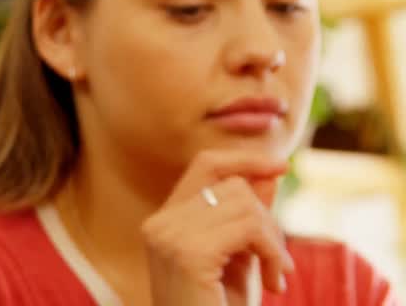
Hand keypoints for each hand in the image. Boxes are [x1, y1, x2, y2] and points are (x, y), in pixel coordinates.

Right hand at [143, 150, 293, 305]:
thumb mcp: (238, 260)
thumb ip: (247, 218)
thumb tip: (268, 173)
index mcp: (164, 222)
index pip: (205, 166)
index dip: (245, 158)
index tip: (281, 166)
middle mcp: (160, 224)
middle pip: (233, 184)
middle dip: (268, 219)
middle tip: (279, 264)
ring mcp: (168, 236)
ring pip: (245, 204)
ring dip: (274, 241)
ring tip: (275, 277)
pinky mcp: (187, 254)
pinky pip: (248, 228)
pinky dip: (273, 253)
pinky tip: (273, 282)